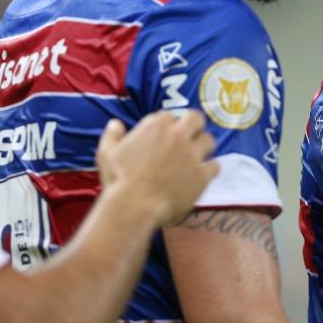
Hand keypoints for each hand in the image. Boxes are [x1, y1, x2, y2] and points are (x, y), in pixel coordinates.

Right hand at [95, 110, 218, 226]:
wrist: (134, 207)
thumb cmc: (118, 181)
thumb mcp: (107, 154)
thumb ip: (112, 135)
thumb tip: (115, 124)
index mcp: (156, 126)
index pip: (170, 116)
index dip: (169, 125)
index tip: (166, 135)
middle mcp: (177, 135)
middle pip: (196, 119)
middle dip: (194, 126)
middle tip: (191, 137)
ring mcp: (192, 155)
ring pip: (209, 141)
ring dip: (204, 147)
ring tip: (197, 156)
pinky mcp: (202, 175)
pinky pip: (215, 166)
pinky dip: (210, 170)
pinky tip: (203, 175)